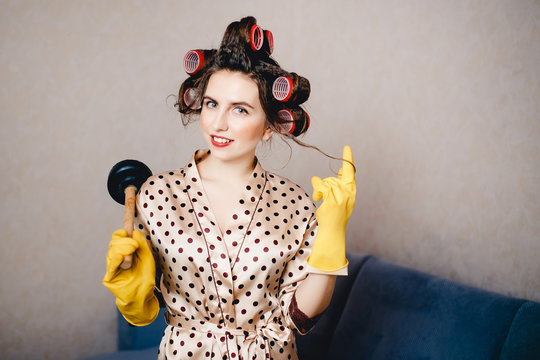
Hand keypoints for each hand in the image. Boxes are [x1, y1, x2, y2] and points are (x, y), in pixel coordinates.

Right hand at [103, 229, 158, 325]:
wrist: (143, 295)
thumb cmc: (145, 276)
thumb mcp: (147, 257)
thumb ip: (141, 244)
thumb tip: (134, 232)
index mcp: (123, 252)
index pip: (116, 239)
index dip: (120, 234)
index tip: (127, 232)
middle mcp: (115, 259)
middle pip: (113, 244)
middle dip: (124, 242)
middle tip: (134, 245)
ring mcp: (111, 268)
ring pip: (111, 252)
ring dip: (122, 249)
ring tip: (132, 251)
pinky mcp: (109, 278)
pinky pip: (111, 265)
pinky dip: (116, 259)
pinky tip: (122, 258)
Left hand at [307, 146, 355, 271]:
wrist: (333, 230)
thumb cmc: (335, 214)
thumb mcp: (342, 198)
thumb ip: (342, 185)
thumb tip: (340, 171)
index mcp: (352, 190)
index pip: (350, 171)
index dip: (348, 159)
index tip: (346, 147)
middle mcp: (349, 191)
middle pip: (331, 178)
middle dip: (323, 185)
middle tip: (321, 196)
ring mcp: (341, 195)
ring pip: (325, 182)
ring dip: (319, 190)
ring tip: (320, 200)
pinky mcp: (333, 199)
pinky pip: (321, 186)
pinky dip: (316, 191)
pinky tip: (317, 199)